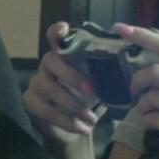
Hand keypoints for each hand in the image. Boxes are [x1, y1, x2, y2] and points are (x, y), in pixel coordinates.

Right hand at [24, 21, 105, 150]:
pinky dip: (66, 121)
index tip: (63, 29)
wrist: (79, 128)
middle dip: (73, 76)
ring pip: (47, 87)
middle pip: (51, 60)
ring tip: (91, 118)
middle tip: (93, 91)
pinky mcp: (29, 102)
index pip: (56, 37)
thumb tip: (129, 63)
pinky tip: (83, 129)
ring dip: (72, 103)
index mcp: (64, 56)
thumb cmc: (89, 101)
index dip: (57, 31)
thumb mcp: (101, 85)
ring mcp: (35, 83)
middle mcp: (47, 65)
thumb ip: (108, 73)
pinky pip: (45, 110)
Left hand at [115, 21, 158, 158]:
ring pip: (151, 98)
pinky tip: (156, 122)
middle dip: (137, 81)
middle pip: (155, 72)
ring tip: (149, 110)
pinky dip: (148, 120)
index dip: (143, 36)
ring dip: (143, 105)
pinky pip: (154, 119)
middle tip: (134, 90)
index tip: (121, 28)